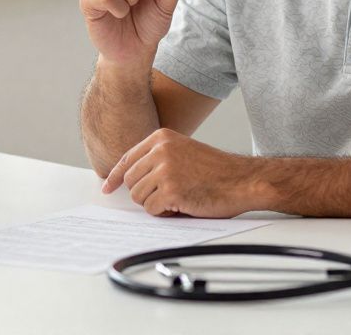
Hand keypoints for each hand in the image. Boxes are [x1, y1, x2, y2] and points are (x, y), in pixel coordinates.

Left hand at [102, 128, 257, 217]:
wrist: (243, 180)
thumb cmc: (217, 171)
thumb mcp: (184, 151)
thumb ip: (159, 158)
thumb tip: (130, 178)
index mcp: (162, 137)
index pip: (127, 158)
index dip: (115, 176)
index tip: (107, 188)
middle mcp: (160, 150)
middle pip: (130, 180)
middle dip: (145, 193)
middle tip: (167, 196)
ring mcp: (165, 169)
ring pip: (139, 197)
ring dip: (156, 204)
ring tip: (179, 198)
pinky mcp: (171, 190)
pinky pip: (152, 210)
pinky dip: (165, 214)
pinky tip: (183, 205)